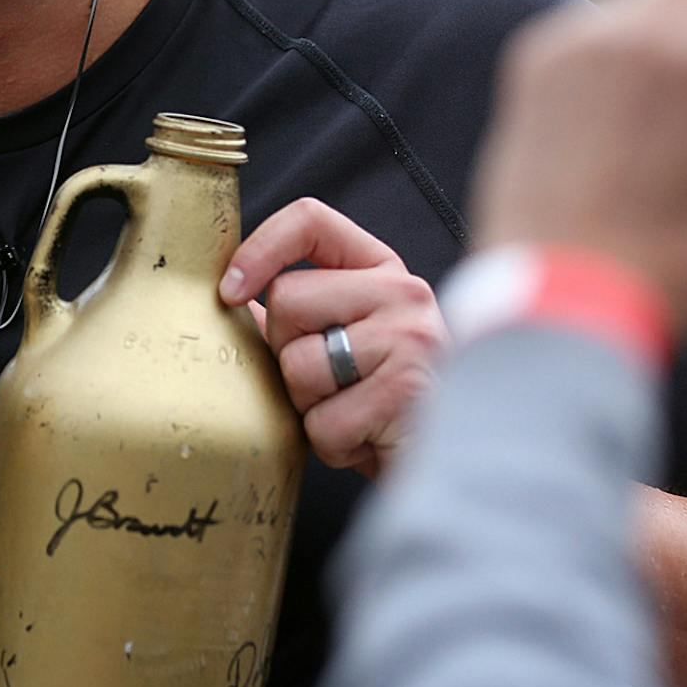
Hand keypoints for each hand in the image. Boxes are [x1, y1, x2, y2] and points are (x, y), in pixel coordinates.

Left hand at [219, 199, 448, 476]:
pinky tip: (370, 442)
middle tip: (333, 386)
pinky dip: (334, 445)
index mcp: (383, 270)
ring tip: (354, 416)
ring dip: (310, 408)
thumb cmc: (388, 407)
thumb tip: (233, 296)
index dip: (258, 248)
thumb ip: (298, 318)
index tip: (229, 291)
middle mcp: (404, 292)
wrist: (458, 466)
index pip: (310, 220)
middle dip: (288, 355)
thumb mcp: (345, 345)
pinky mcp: (406, 388)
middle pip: (286, 300)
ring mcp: (410, 336)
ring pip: (298, 364)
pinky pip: (323, 421)